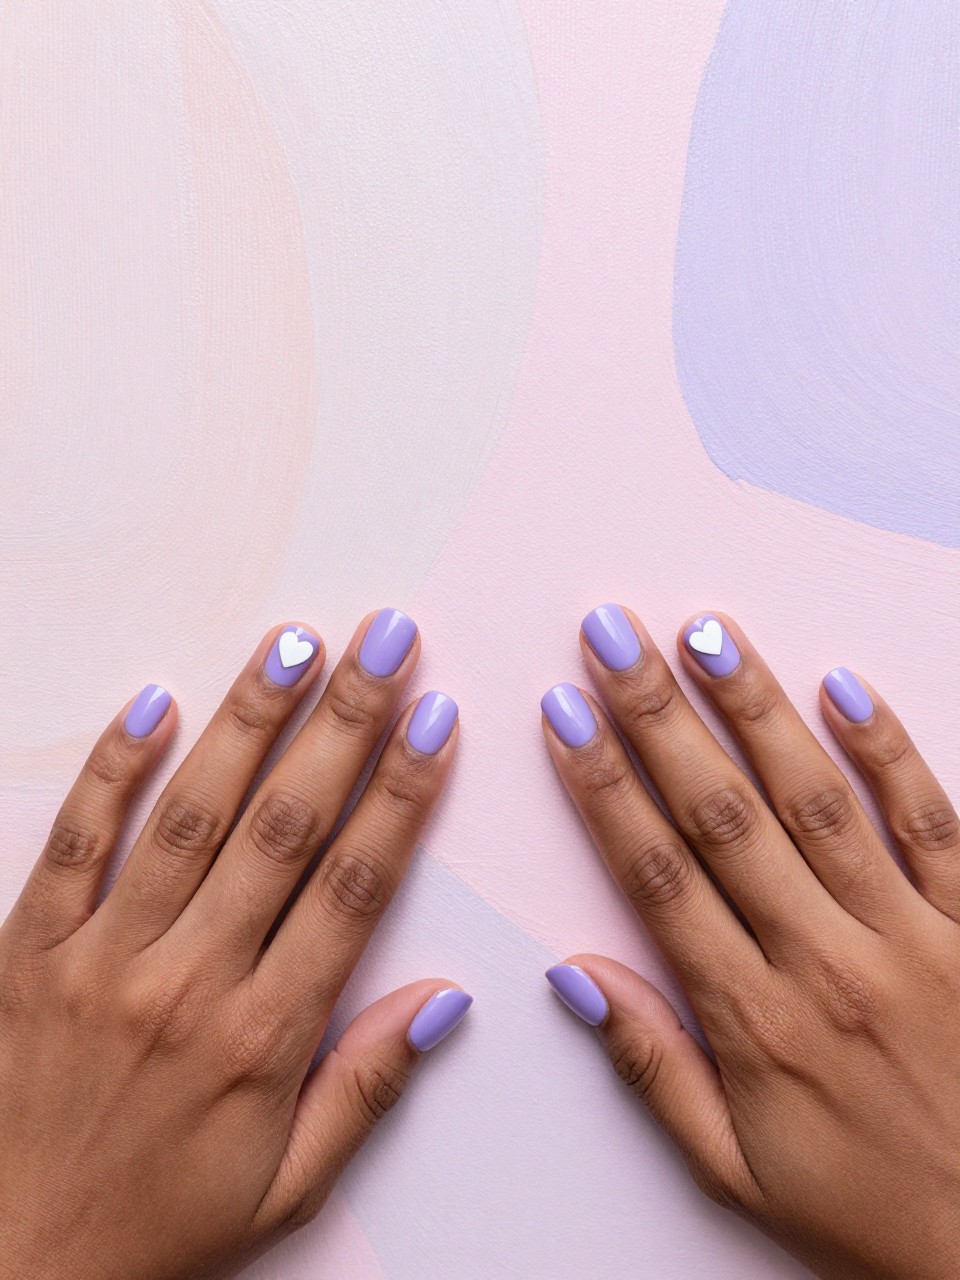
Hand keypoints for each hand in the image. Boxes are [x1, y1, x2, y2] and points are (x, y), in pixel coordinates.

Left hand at [0, 611, 468, 1279]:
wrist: (10, 1267)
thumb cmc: (157, 1228)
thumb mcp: (288, 1186)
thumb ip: (368, 1087)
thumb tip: (443, 1002)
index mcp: (262, 1039)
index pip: (352, 889)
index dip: (401, 798)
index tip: (434, 722)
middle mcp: (188, 983)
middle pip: (284, 828)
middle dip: (344, 724)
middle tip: (384, 642)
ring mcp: (101, 959)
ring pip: (190, 816)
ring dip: (248, 721)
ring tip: (295, 646)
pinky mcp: (26, 950)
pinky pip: (75, 843)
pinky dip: (113, 769)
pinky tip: (155, 703)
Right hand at [541, 605, 959, 1279]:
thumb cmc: (866, 1209)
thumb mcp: (732, 1170)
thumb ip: (651, 1066)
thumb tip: (576, 975)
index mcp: (755, 1020)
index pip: (657, 877)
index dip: (603, 789)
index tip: (565, 715)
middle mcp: (826, 961)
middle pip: (723, 817)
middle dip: (657, 717)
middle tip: (612, 637)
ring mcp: (910, 937)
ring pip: (818, 802)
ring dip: (756, 710)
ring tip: (705, 635)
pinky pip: (932, 826)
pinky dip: (890, 755)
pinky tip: (844, 688)